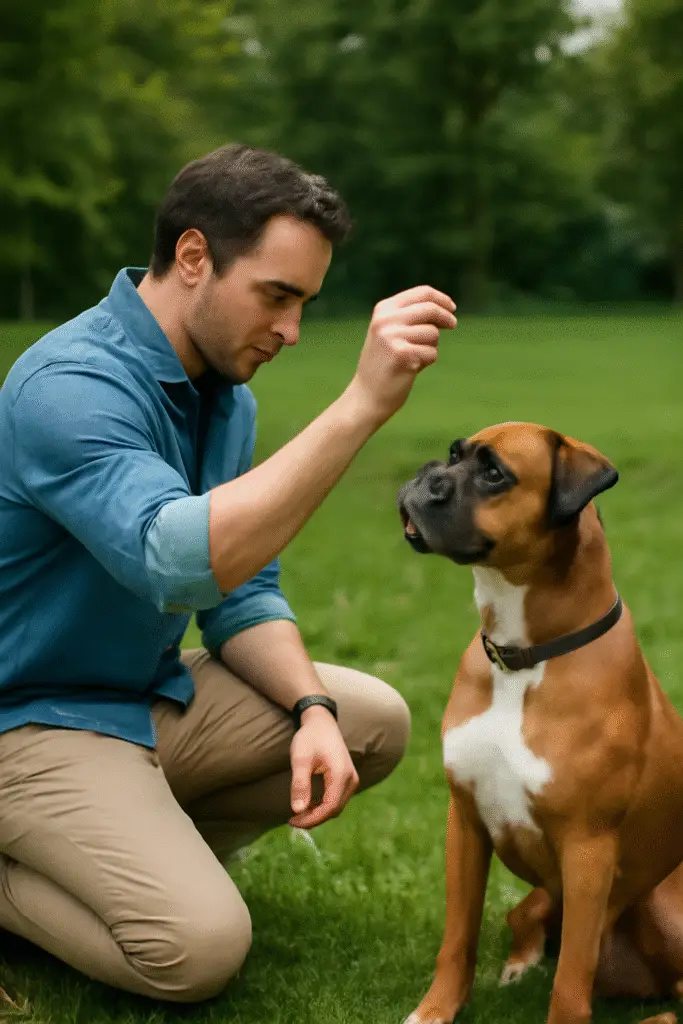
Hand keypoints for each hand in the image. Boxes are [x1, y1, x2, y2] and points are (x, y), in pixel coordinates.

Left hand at [289, 706, 359, 828]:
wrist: (321, 722)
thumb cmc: (310, 738)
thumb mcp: (300, 759)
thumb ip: (300, 784)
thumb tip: (297, 811)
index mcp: (342, 775)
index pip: (329, 807)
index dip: (311, 819)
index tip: (292, 821)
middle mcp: (351, 779)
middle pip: (334, 810)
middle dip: (313, 818)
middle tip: (292, 820)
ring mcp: (351, 779)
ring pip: (336, 806)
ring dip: (318, 813)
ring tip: (298, 814)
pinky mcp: (347, 779)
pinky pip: (337, 799)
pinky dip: (323, 806)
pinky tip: (308, 804)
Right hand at [347, 285, 456, 426]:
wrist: (367, 395)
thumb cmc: (384, 364)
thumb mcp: (389, 332)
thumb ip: (409, 317)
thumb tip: (443, 308)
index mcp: (383, 309)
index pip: (421, 293)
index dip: (441, 299)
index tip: (452, 307)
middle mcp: (386, 320)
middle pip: (430, 309)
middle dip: (446, 317)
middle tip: (453, 325)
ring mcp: (392, 336)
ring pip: (433, 333)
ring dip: (431, 346)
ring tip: (414, 357)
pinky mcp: (403, 354)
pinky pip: (432, 353)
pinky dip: (427, 361)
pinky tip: (412, 369)